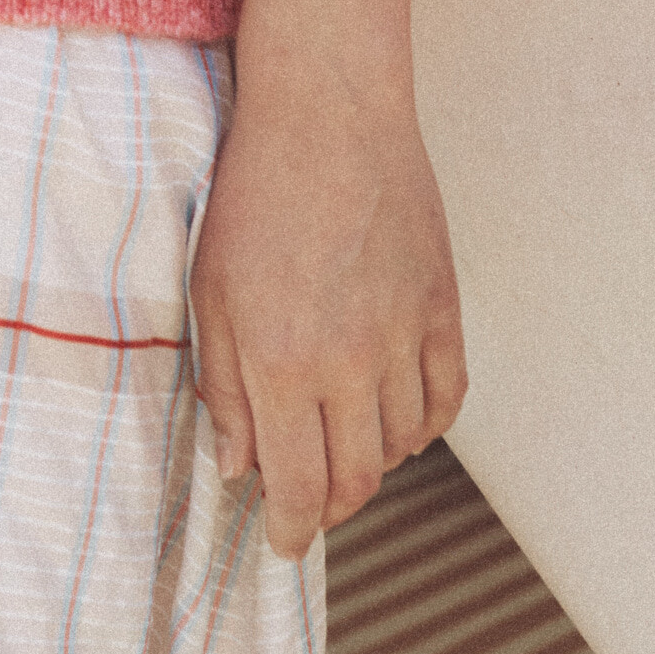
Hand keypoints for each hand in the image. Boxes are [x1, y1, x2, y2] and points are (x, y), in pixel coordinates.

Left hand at [189, 52, 465, 556]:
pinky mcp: (444, 307)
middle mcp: (347, 361)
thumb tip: (237, 468)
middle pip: (356, 480)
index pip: (299, 487)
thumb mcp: (208, 290)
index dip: (292, 529)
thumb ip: (223, 386)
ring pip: (401, 446)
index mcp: (280, 361)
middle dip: (328, 507)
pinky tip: (394, 415)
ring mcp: (403, 335)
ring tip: (340, 443)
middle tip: (309, 502)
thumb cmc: (254, 194)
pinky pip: (446, 399)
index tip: (282, 540)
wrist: (326, 112)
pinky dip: (422, 424)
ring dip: (371, 462)